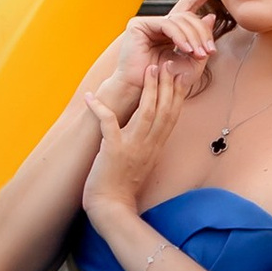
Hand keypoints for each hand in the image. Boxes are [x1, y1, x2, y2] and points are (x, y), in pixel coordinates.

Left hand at [83, 63, 187, 221]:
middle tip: (168, 63)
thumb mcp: (143, 160)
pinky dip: (99, 108)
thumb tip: (151, 123)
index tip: (180, 73)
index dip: (178, 93)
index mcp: (156, 146)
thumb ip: (149, 141)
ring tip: (149, 69)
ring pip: (146, 113)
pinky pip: (108, 124)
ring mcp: (132, 147)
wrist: (112, 208)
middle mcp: (149, 145)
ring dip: (149, 90)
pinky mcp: (114, 151)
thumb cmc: (124, 185)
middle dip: (167, 84)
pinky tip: (91, 96)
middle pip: (164, 110)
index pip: (172, 115)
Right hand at [95, 0, 222, 117]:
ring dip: (193, 37)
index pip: (188, 7)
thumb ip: (202, 42)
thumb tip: (210, 17)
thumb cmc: (166, 82)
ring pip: (180, 20)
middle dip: (202, 33)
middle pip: (188, 17)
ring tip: (200, 54)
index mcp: (171, 31)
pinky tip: (186, 49)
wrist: (144, 93)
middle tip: (210, 50)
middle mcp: (160, 25)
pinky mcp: (139, 25)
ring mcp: (148, 23)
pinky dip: (180, 37)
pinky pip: (167, 25)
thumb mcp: (192, 63)